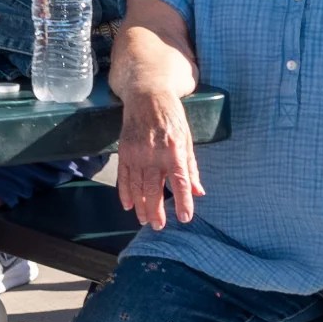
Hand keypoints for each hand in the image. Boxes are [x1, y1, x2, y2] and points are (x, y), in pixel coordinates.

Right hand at [116, 94, 202, 230]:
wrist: (146, 95)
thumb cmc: (171, 116)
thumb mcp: (187, 138)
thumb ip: (191, 167)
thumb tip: (198, 192)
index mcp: (174, 150)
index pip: (180, 181)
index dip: (182, 201)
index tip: (184, 218)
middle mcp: (154, 154)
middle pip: (154, 189)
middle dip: (156, 211)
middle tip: (158, 226)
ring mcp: (137, 153)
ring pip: (137, 186)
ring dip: (140, 206)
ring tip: (144, 220)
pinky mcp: (125, 151)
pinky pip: (124, 177)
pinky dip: (125, 192)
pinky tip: (128, 205)